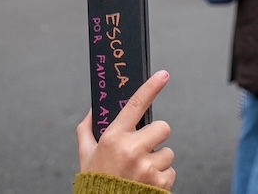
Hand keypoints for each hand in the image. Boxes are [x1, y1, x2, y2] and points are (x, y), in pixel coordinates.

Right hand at [76, 70, 175, 190]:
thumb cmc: (96, 181)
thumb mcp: (86, 154)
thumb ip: (87, 130)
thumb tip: (93, 111)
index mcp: (114, 137)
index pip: (136, 105)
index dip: (151, 87)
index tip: (163, 75)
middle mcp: (132, 150)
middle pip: (163, 127)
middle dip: (156, 136)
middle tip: (144, 147)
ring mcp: (148, 167)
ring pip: (168, 152)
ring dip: (158, 160)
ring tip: (141, 170)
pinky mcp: (160, 183)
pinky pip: (171, 172)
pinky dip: (161, 177)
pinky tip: (146, 182)